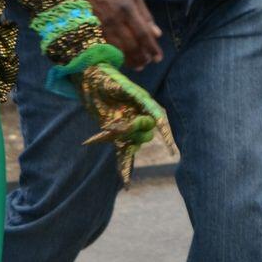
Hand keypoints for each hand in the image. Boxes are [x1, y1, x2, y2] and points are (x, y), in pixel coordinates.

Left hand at [76, 63, 173, 184]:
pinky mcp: (116, 133)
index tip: (171, 150)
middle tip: (117, 124)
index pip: (159, 121)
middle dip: (133, 131)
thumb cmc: (107, 79)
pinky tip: (126, 183)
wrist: (90, 79)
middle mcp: (140, 116)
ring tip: (108, 128)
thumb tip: (152, 107)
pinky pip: (123, 151)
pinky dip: (123, 165)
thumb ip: (136, 98)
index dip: (166, 135)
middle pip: (145, 133)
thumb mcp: (121, 86)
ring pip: (134, 142)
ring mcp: (128, 125)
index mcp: (145, 104)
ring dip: (123, 139)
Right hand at [82, 0, 162, 68]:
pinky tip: (121, 60)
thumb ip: (146, 16)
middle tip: (147, 63)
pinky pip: (104, 46)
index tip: (158, 58)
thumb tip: (157, 34)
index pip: (143, 34)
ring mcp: (102, 25)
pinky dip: (114, 55)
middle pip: (130, 45)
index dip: (152, 48)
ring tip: (137, 66)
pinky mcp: (92, 28)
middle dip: (141, 57)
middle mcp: (115, 20)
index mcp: (128, 10)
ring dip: (128, 60)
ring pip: (117, 49)